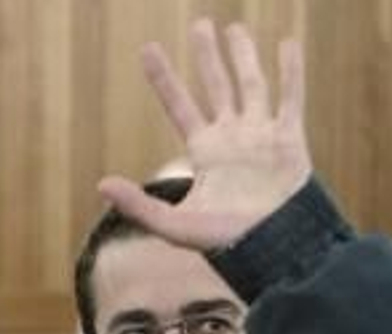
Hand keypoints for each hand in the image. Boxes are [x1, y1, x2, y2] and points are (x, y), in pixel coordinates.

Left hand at [98, 20, 310, 250]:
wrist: (270, 249)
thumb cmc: (223, 242)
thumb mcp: (172, 224)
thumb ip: (138, 205)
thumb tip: (101, 185)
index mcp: (204, 153)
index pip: (179, 106)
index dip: (164, 79)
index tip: (148, 50)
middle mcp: (231, 138)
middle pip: (217, 87)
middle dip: (207, 57)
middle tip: (200, 25)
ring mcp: (261, 136)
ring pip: (251, 85)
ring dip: (244, 56)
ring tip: (234, 29)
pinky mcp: (289, 139)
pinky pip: (290, 98)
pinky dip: (290, 71)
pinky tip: (287, 44)